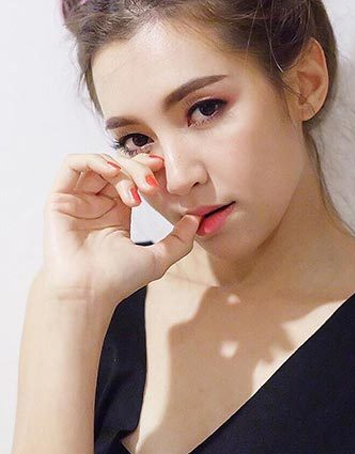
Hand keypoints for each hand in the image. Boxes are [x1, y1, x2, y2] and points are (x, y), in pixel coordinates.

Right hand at [41, 152, 199, 307]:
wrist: (88, 293)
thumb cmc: (118, 280)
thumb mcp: (159, 258)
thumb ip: (180, 239)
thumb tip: (197, 219)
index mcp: (117, 211)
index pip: (133, 176)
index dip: (149, 169)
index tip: (165, 171)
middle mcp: (96, 202)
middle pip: (120, 166)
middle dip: (141, 168)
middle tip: (153, 185)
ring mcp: (77, 199)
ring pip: (101, 162)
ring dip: (123, 166)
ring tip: (137, 185)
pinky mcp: (59, 198)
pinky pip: (73, 164)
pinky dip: (95, 160)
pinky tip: (113, 172)